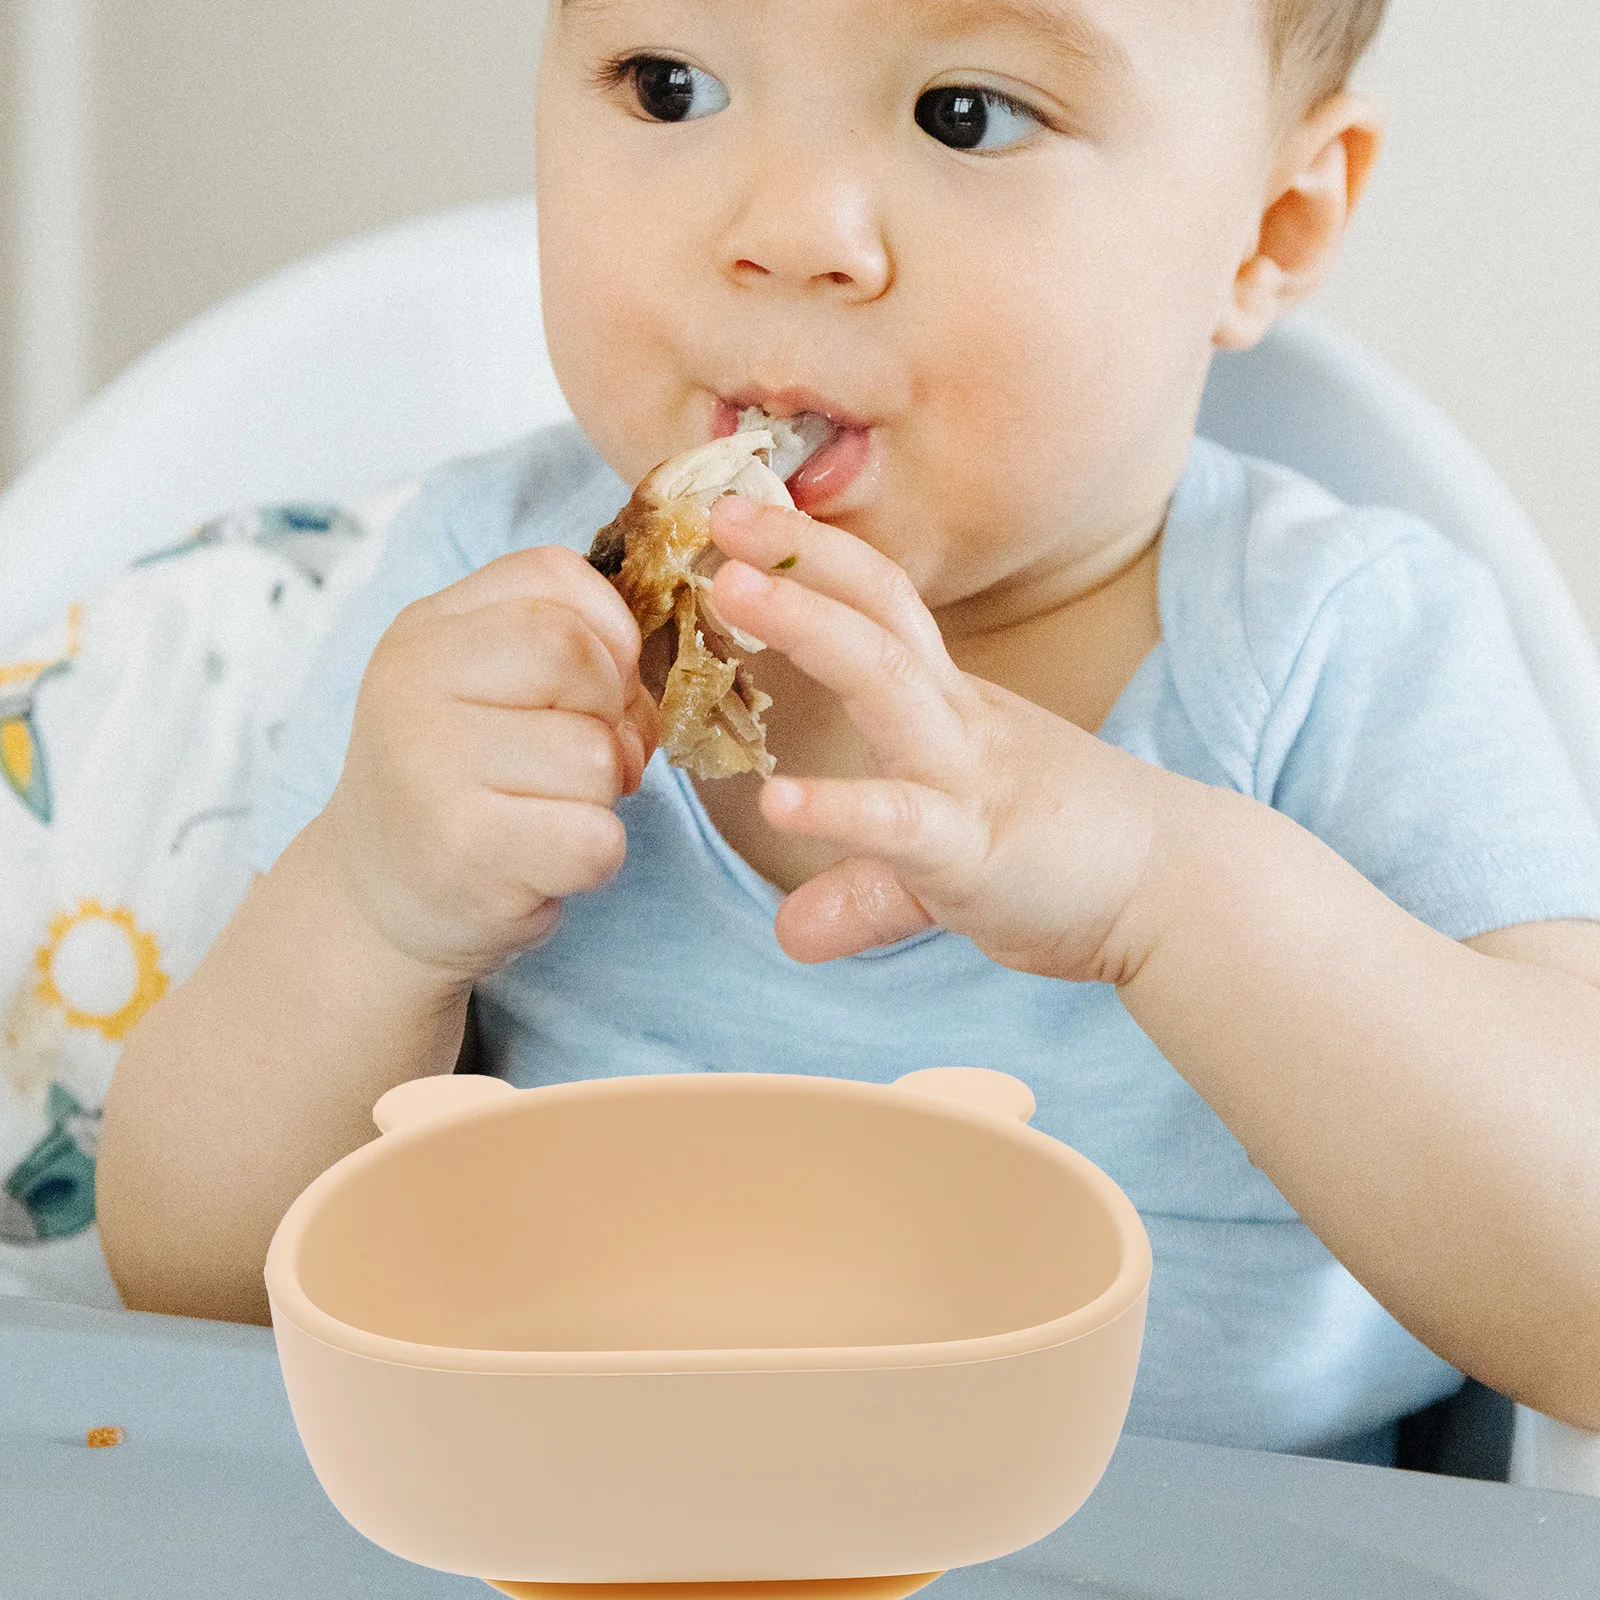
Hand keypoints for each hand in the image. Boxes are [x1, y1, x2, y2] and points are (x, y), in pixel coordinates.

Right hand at [322, 546, 657, 977]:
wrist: (378, 899)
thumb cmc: (459, 782)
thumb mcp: (483, 686)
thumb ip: (561, 646)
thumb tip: (638, 672)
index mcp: (427, 630)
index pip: (553, 576)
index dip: (608, 634)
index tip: (595, 688)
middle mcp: (413, 686)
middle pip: (577, 657)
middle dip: (610, 716)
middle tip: (581, 762)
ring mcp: (432, 769)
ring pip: (596, 756)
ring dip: (600, 796)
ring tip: (548, 814)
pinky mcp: (465, 852)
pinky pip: (596, 839)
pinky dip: (594, 857)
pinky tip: (542, 861)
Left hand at [708, 497, 1181, 980]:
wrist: (1182, 890)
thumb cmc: (1069, 856)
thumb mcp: (943, 861)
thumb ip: (863, 886)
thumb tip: (792, 933)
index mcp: (949, 707)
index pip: (878, 606)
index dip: (813, 558)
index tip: (742, 517)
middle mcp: (955, 721)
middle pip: (877, 610)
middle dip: (800, 555)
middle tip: (720, 513)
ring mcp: (967, 777)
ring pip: (884, 678)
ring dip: (806, 625)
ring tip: (729, 590)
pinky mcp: (976, 849)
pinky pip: (901, 821)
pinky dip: (839, 807)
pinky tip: (779, 800)